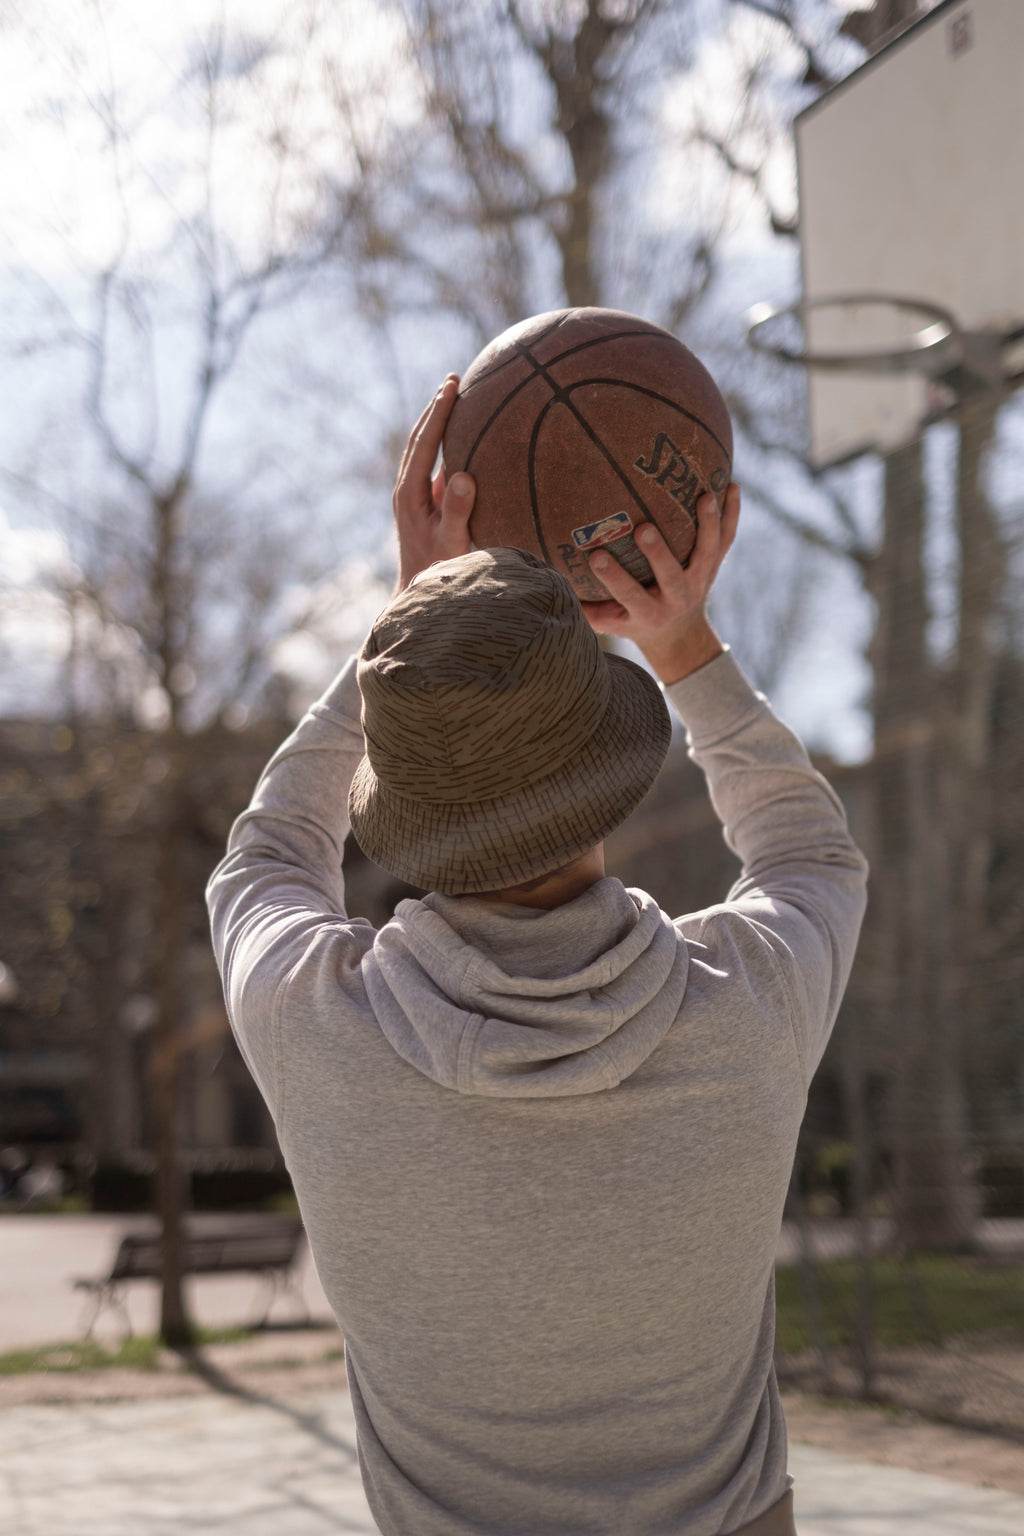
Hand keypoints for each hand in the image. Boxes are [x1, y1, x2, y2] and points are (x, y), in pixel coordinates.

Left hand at [393, 375, 475, 592]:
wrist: (418, 594)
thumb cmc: (438, 572)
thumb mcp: (450, 542)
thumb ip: (457, 510)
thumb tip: (463, 474)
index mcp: (409, 494)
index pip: (424, 443)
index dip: (438, 412)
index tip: (452, 385)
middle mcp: (407, 490)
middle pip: (419, 439)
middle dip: (435, 408)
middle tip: (453, 379)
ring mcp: (413, 496)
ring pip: (423, 450)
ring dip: (437, 422)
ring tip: (455, 396)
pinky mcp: (423, 504)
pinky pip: (434, 465)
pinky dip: (445, 444)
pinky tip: (463, 436)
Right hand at [582, 483, 739, 682]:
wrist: (679, 635)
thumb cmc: (631, 621)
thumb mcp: (608, 622)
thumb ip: (581, 605)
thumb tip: (543, 577)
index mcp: (648, 613)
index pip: (629, 595)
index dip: (613, 578)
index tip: (595, 556)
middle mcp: (676, 598)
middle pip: (671, 576)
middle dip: (659, 553)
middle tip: (643, 528)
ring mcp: (699, 581)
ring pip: (707, 553)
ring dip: (707, 526)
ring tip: (704, 495)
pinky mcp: (713, 567)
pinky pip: (726, 540)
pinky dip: (731, 515)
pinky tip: (732, 485)